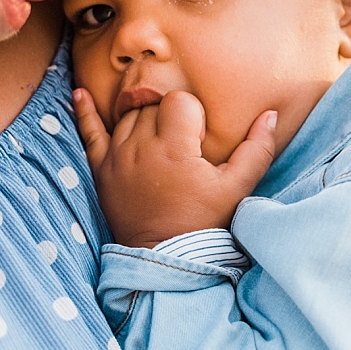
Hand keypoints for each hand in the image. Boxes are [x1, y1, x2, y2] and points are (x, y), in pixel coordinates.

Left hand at [73, 88, 276, 247]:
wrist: (164, 255)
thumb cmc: (203, 222)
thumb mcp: (237, 188)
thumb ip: (257, 149)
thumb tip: (271, 113)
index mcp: (174, 148)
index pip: (179, 101)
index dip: (193, 116)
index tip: (198, 142)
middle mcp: (140, 147)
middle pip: (153, 105)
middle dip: (170, 118)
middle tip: (181, 147)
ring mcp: (117, 157)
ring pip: (128, 116)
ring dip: (144, 121)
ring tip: (159, 143)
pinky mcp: (101, 169)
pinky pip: (89, 133)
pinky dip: (84, 112)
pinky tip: (79, 94)